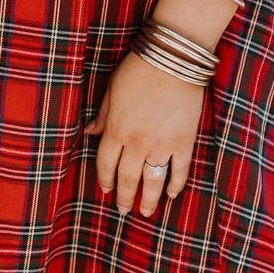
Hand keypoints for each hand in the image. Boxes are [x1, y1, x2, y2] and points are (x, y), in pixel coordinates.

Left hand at [88, 49, 206, 218]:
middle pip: (128, 178)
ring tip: (145, 212)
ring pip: (153, 180)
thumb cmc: (138, 70)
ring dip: (149, 199)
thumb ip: (103, 115)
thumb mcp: (112, 90)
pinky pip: (180, 170)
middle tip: (123, 211)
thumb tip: (89, 132)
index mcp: (116, 130)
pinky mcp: (184, 142)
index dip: (105, 180)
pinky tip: (173, 195)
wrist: (172, 60)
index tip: (106, 191)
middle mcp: (137, 143)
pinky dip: (177, 184)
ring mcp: (162, 145)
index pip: (106, 164)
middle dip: (125, 197)